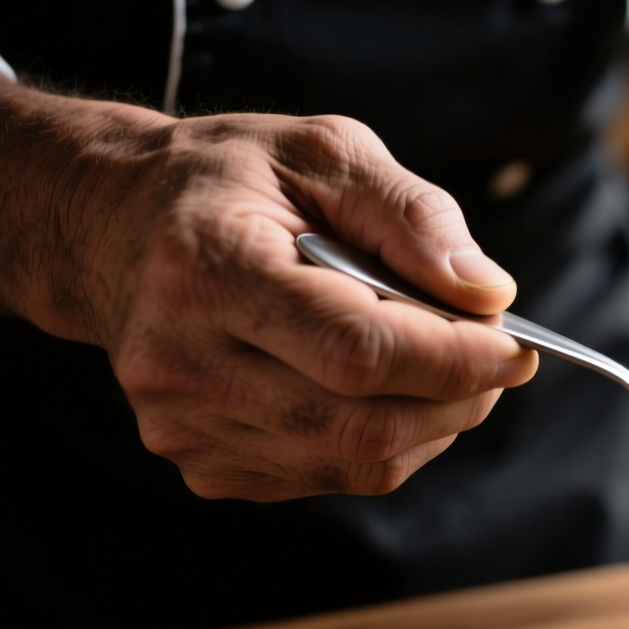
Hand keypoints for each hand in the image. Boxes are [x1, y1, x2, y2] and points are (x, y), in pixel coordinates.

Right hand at [0, 72, 536, 499]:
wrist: (112, 228)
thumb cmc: (230, 182)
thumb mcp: (323, 152)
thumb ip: (412, 215)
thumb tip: (489, 294)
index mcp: (206, 270)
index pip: (357, 351)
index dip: (454, 359)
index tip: (516, 345)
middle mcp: (181, 362)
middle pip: (363, 424)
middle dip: (458, 397)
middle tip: (497, 357)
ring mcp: (184, 426)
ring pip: (358, 463)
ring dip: (431, 422)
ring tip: (440, 363)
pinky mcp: (203, 464)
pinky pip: (331, 477)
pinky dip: (385, 441)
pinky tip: (378, 388)